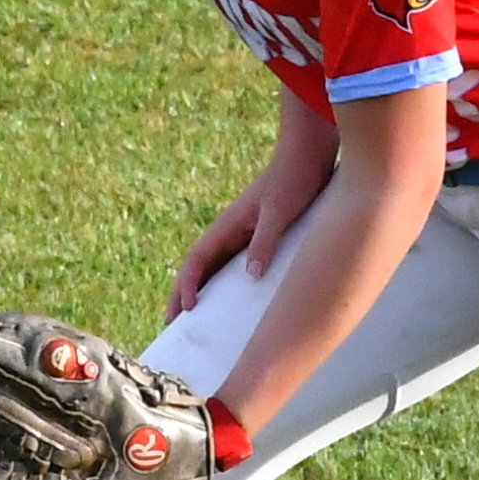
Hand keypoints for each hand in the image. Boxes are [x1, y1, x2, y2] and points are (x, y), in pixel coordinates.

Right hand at [166, 151, 332, 321]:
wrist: (307, 155)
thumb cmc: (293, 180)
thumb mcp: (279, 212)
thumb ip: (265, 241)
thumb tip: (250, 275)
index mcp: (228, 225)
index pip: (197, 260)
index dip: (187, 285)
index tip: (186, 310)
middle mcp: (229, 231)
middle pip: (198, 268)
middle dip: (182, 295)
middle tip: (170, 324)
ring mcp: (241, 234)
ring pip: (213, 268)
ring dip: (200, 291)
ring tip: (194, 320)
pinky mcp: (257, 235)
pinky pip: (233, 265)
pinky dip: (223, 284)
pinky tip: (231, 302)